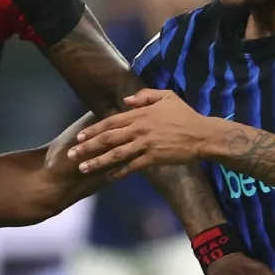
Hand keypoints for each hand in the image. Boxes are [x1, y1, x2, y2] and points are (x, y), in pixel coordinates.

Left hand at [68, 90, 217, 174]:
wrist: (202, 134)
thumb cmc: (185, 115)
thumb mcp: (166, 96)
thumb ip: (145, 97)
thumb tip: (126, 100)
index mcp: (140, 114)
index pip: (111, 122)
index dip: (94, 130)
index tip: (80, 137)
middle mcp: (139, 129)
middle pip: (108, 138)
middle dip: (88, 147)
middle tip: (72, 154)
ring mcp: (145, 144)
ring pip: (116, 154)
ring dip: (98, 162)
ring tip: (83, 168)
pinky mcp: (153, 158)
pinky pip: (132, 166)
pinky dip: (119, 172)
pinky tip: (108, 177)